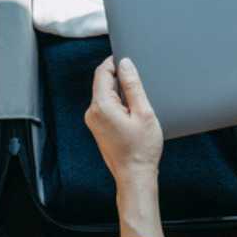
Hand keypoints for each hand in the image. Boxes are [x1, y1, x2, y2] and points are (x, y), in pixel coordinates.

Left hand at [85, 57, 165, 236]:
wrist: (135, 176)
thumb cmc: (142, 149)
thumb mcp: (143, 112)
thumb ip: (133, 85)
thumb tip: (125, 63)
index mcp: (101, 106)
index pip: (102, 72)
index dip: (115, 62)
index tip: (129, 60)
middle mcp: (92, 112)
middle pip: (102, 82)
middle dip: (120, 78)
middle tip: (140, 85)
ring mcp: (93, 121)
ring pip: (105, 94)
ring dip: (120, 92)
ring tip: (138, 105)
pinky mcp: (97, 127)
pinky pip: (106, 106)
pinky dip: (118, 103)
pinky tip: (132, 114)